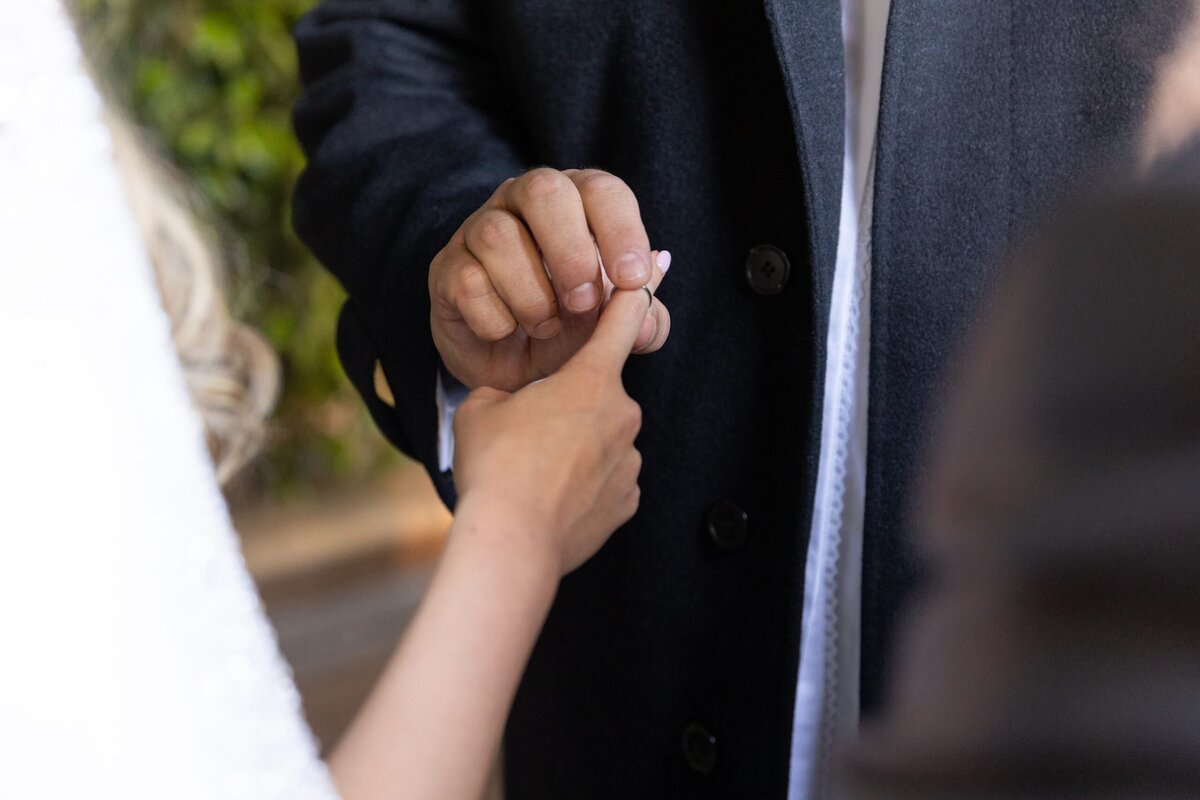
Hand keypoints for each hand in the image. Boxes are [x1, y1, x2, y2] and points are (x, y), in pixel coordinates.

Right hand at [429, 168, 670, 390]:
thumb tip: (651, 291)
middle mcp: (525, 202)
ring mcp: (478, 230)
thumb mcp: (613, 329)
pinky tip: (508, 331)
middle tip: (582, 304)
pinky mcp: (446, 268)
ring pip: (497, 235)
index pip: (602, 190)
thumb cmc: (571, 332)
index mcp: (578, 203)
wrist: (515, 373)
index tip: (630, 279)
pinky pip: (467, 281)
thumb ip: (641, 314)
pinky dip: (495, 316)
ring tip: (545, 326)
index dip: (620, 230)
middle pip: (544, 190)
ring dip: (531, 293)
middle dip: (570, 252)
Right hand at [450, 284, 656, 575]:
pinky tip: (551, 500)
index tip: (658, 266)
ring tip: (533, 475)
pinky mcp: (626, 502)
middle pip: (598, 397)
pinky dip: (582, 487)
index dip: (634, 292)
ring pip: (601, 443)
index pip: (621, 322)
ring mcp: (629, 462)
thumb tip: (513, 407)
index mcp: (591, 381)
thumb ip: (506, 393)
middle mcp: (622, 415)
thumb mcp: (480, 409)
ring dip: (574, 451)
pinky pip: (605, 482)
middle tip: (527, 436)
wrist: (512, 542)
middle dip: (568, 408)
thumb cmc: (495, 466)